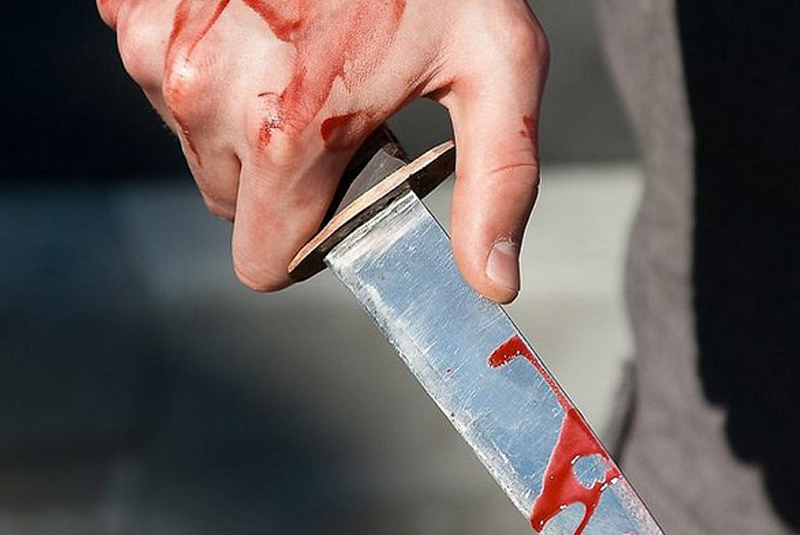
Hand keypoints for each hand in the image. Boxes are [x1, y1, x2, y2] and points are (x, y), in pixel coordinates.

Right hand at [98, 0, 548, 302]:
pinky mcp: (135, 8)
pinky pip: (168, 79)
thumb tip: (492, 281)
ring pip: (198, 143)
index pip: (265, 261)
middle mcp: (207, 99)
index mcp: (291, 134)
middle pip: (233, 203)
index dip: (305, 244)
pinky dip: (211, 66)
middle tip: (331, 109)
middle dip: (280, 178)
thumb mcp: (494, 65)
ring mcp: (160, 48)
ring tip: (299, 53)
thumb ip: (498, 183)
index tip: (333, 202)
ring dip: (242, 120)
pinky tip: (258, 22)